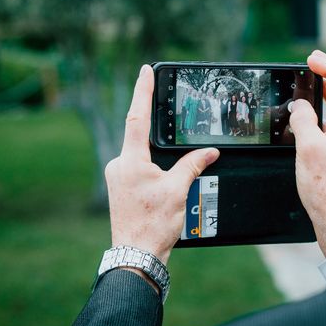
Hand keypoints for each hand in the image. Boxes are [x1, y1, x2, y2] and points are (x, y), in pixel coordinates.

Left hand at [105, 65, 219, 264]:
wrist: (137, 255)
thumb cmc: (153, 225)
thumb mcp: (178, 190)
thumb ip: (193, 165)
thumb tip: (210, 151)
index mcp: (131, 161)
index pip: (137, 118)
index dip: (142, 91)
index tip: (145, 70)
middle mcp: (119, 165)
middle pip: (140, 137)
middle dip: (158, 134)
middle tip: (169, 137)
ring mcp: (116, 176)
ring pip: (141, 155)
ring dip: (158, 158)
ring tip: (171, 185)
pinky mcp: (119, 186)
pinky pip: (138, 167)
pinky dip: (153, 168)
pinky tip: (163, 185)